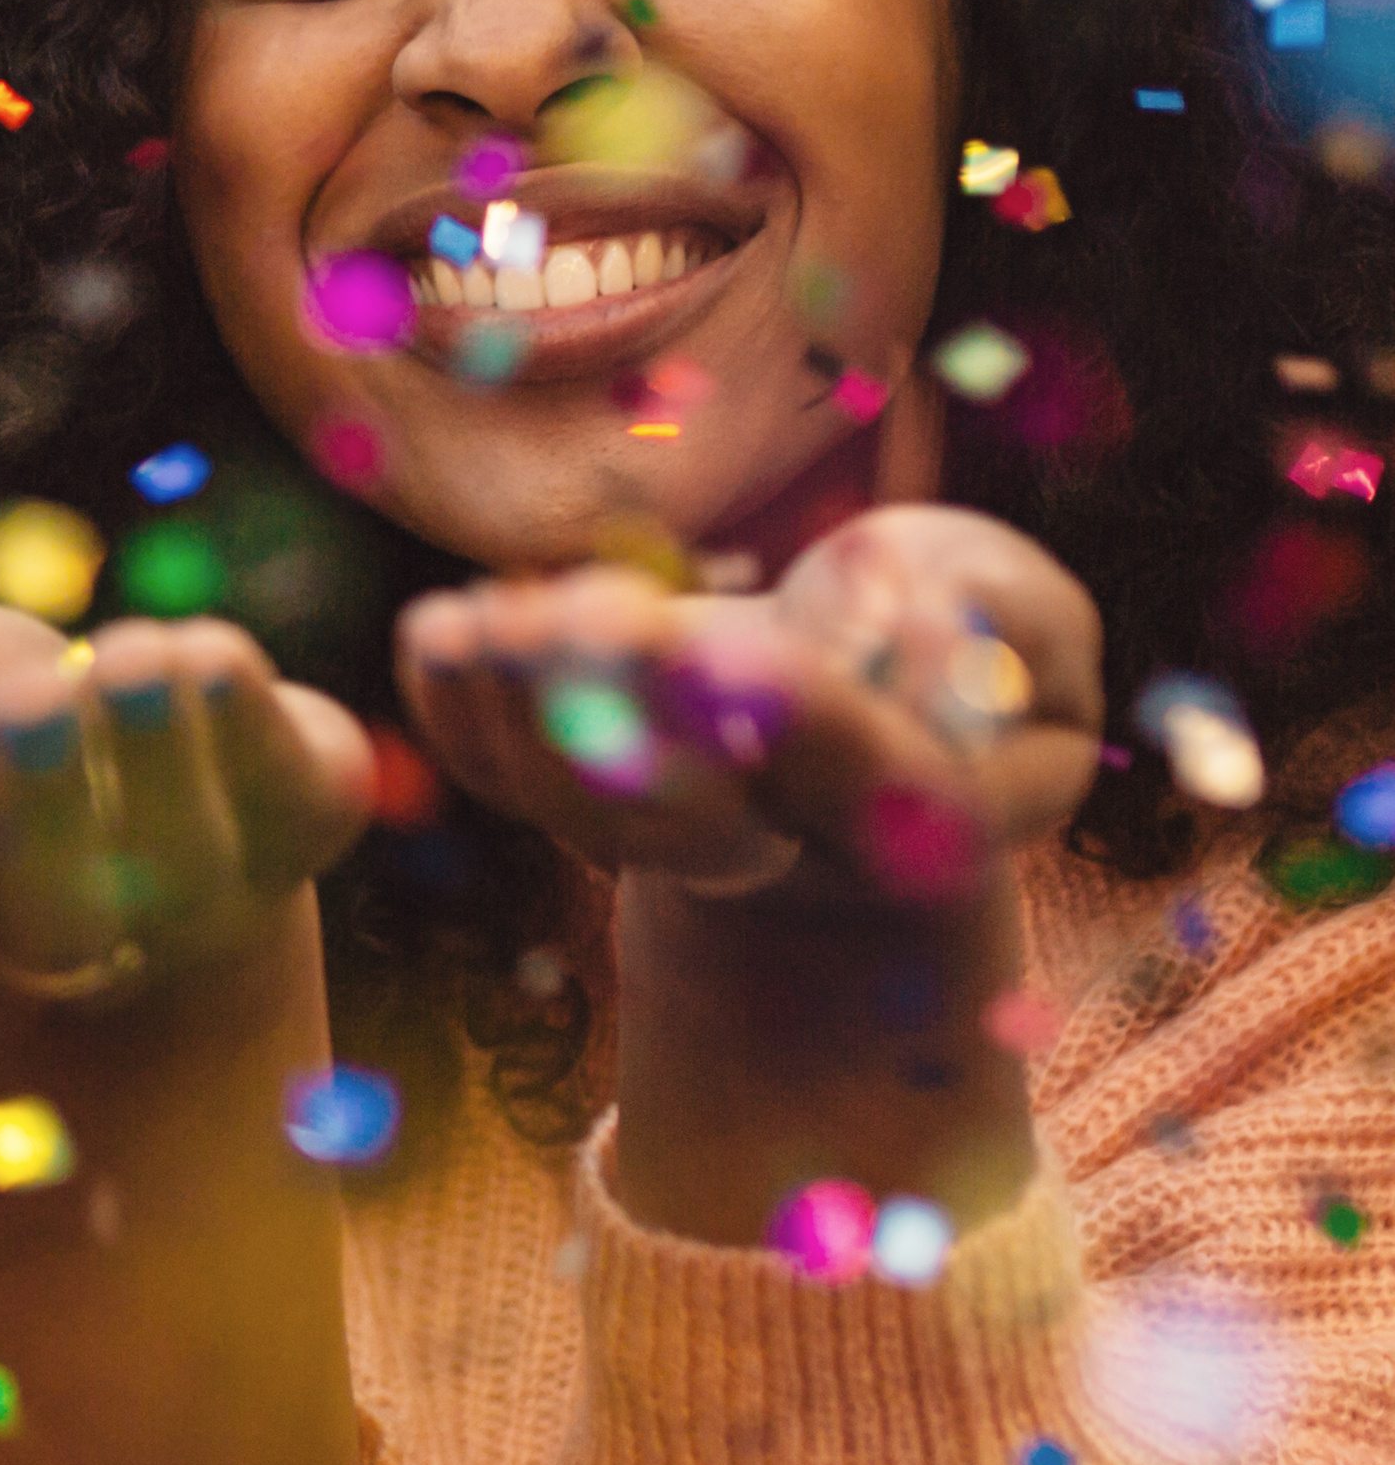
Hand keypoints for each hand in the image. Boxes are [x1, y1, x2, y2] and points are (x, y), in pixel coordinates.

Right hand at [0, 601, 368, 1002]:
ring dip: (154, 753)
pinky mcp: (307, 818)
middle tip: (20, 704)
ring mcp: (206, 897)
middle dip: (43, 801)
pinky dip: (251, 720)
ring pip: (185, 857)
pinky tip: (200, 659)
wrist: (130, 738)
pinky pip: (294, 789)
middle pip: (56, 912)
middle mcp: (75, 943)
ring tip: (123, 666)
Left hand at [391, 507, 1098, 912]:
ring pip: (582, 807)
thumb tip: (905, 627)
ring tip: (484, 621)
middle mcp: (783, 847)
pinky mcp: (580, 796)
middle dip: (630, 717)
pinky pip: (507, 775)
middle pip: (692, 818)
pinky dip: (463, 709)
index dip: (796, 719)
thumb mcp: (1025, 624)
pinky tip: (438, 633)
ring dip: (523, 711)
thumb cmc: (956, 643)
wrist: (861, 709)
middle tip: (579, 617)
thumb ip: (1006, 617)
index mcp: (915, 817)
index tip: (734, 652)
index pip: (857, 777)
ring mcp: (666, 833)